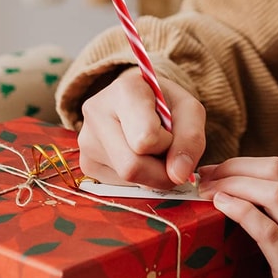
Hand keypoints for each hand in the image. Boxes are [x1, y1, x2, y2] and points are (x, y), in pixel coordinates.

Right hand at [77, 68, 205, 187]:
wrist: (142, 101)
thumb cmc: (167, 104)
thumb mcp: (190, 111)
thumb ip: (191, 139)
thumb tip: (178, 175)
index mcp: (124, 90)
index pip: (146, 139)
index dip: (168, 144)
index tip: (170, 131)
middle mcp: (97, 113)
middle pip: (132, 167)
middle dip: (160, 169)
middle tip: (167, 151)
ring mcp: (86, 141)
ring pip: (126, 180)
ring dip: (150, 174)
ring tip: (150, 149)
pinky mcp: (86, 164)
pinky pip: (118, 186)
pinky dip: (137, 179)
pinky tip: (136, 156)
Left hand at [199, 157, 277, 277]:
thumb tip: (247, 203)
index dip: (242, 164)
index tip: (215, 172)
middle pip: (275, 171)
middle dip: (233, 168)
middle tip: (203, 178)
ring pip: (273, 194)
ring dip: (233, 185)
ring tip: (206, 192)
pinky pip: (268, 232)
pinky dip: (241, 212)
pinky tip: (222, 208)